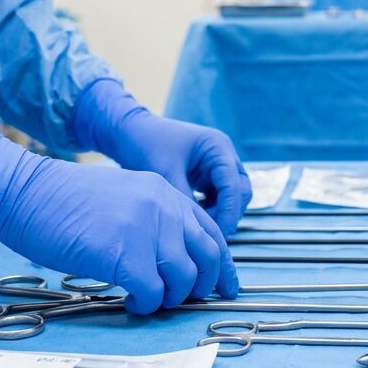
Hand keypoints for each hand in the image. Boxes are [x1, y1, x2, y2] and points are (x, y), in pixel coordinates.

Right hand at [0, 116, 237, 312]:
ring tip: (147, 298)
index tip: (227, 288)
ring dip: (169, 297)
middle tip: (181, 300)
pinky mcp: (124, 253)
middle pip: (208, 258)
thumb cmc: (66, 202)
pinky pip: (152, 292)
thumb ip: (156, 221)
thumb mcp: (125, 197)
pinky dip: (145, 304)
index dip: (224, 266)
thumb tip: (177, 260)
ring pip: (184, 279)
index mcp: (167, 193)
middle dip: (201, 287)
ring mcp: (146, 229)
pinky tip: (130, 300)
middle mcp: (165, 208)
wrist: (26, 194)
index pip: (213, 233)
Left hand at [73, 79, 251, 234]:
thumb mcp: (165, 174)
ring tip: (200, 228)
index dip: (229, 212)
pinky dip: (210, 209)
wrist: (127, 132)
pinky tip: (194, 218)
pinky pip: (217, 197)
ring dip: (220, 213)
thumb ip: (185, 201)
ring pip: (230, 196)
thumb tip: (197, 230)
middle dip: (228, 214)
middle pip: (239, 191)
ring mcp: (215, 165)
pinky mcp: (205, 175)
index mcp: (217, 147)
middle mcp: (222, 155)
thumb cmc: (145, 143)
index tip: (219, 234)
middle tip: (211, 235)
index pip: (234, 185)